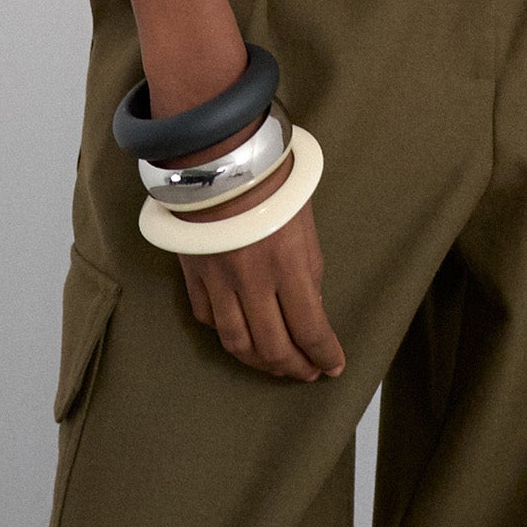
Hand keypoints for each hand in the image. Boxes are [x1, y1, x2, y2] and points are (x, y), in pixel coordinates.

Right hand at [174, 154, 345, 382]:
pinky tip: (240, 336)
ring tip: (275, 365)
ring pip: (236, 343)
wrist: (220, 153)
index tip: (334, 366)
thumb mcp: (305, 227)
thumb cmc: (273, 182)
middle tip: (308, 372)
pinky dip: (226, 334)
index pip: (310, 329)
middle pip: (272, 347)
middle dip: (295, 368)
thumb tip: (308, 313)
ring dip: (259, 362)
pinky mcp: (193, 273)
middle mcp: (251, 280)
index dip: (324, 355)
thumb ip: (307, 274)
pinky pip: (208, 319)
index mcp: (287, 265)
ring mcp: (217, 280)